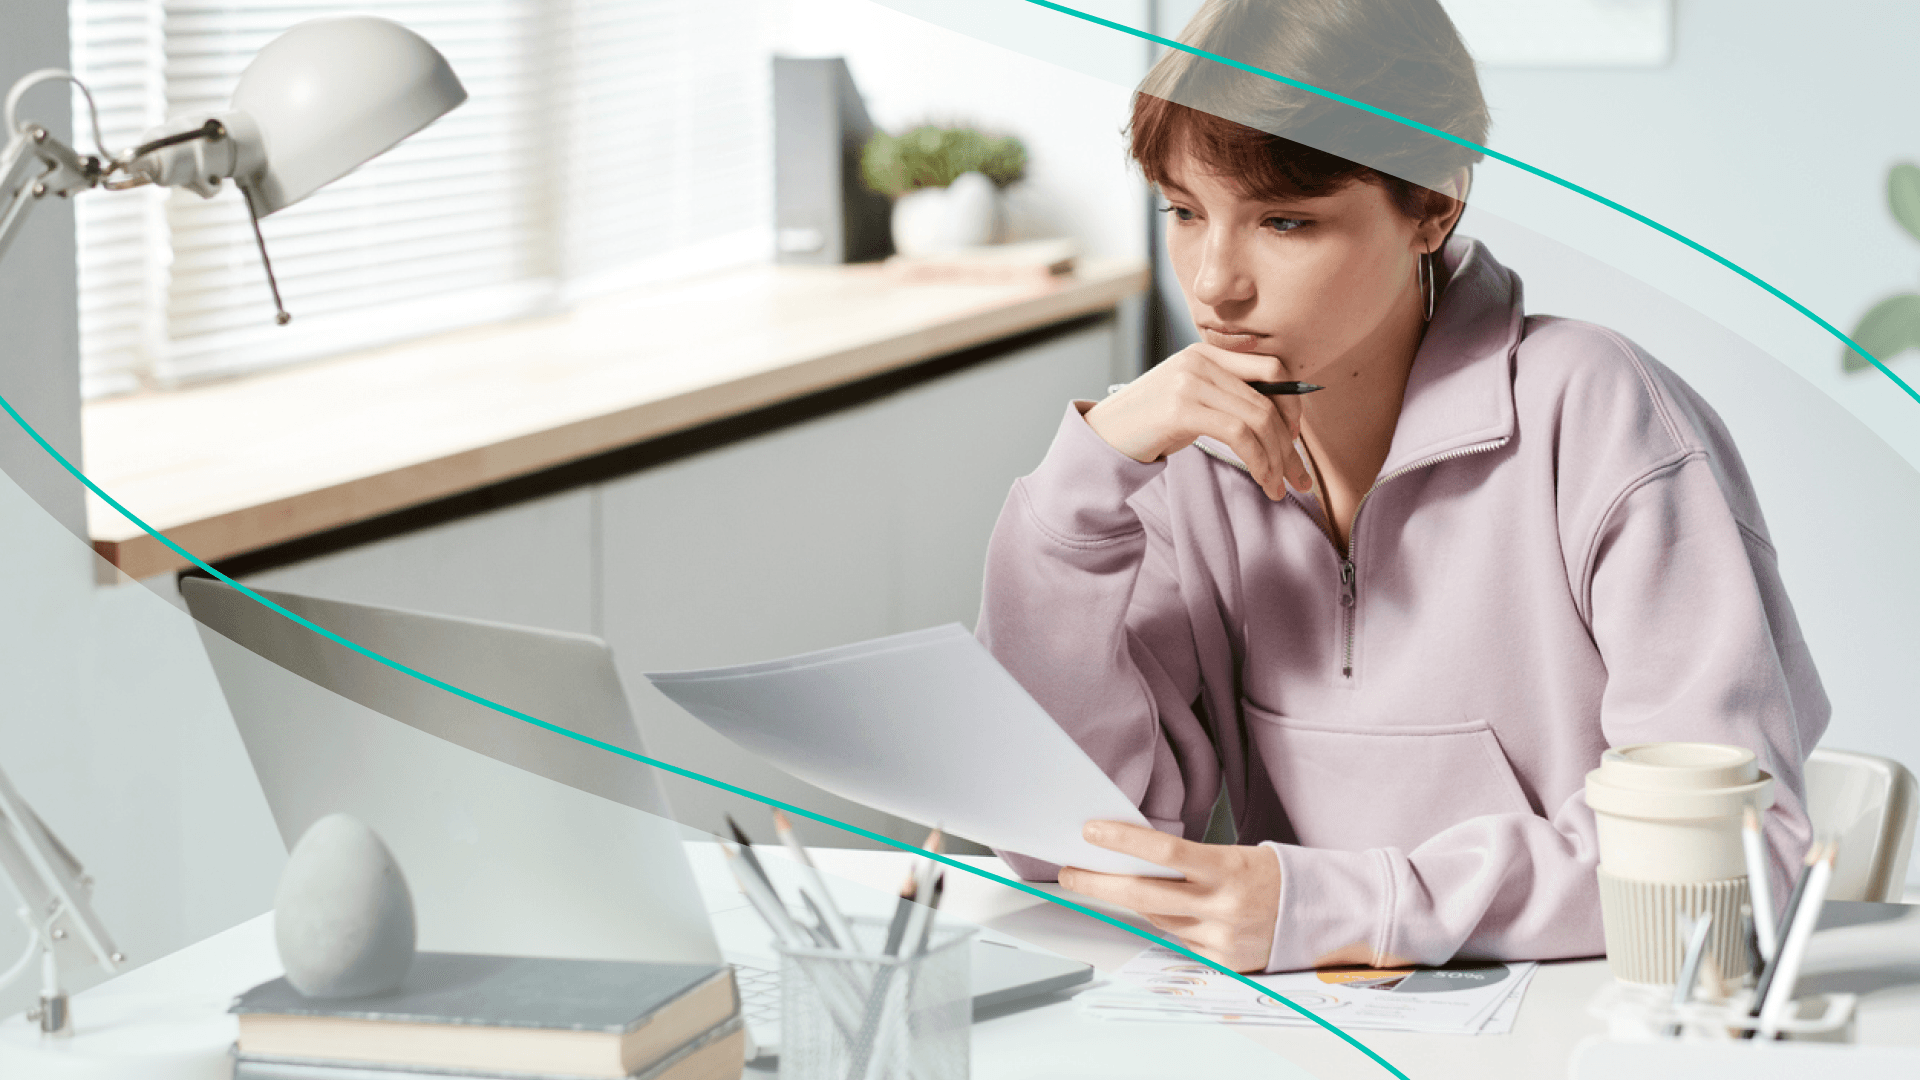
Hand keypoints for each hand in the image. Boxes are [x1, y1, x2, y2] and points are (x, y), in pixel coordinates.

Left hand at [1057, 820, 1280, 973]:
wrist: (1320, 914)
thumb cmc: (1272, 876)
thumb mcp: (1234, 856)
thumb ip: (1189, 863)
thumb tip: (1135, 860)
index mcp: (1229, 868)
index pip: (1166, 851)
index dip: (1124, 840)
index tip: (1091, 831)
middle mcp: (1223, 906)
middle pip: (1145, 894)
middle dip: (1100, 882)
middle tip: (1069, 871)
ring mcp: (1221, 937)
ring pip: (1157, 919)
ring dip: (1130, 903)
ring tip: (1107, 884)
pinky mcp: (1223, 962)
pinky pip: (1178, 942)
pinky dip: (1164, 925)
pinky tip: (1156, 911)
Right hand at [1084, 343, 1312, 500]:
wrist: (1101, 437)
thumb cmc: (1148, 425)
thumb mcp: (1191, 399)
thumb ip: (1227, 395)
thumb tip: (1279, 420)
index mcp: (1206, 353)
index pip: (1273, 369)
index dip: (1294, 405)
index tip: (1294, 440)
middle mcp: (1201, 360)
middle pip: (1270, 400)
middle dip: (1291, 445)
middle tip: (1299, 478)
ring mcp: (1190, 382)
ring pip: (1259, 419)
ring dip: (1279, 460)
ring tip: (1281, 488)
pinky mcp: (1182, 409)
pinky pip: (1240, 435)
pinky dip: (1260, 462)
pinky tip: (1263, 481)